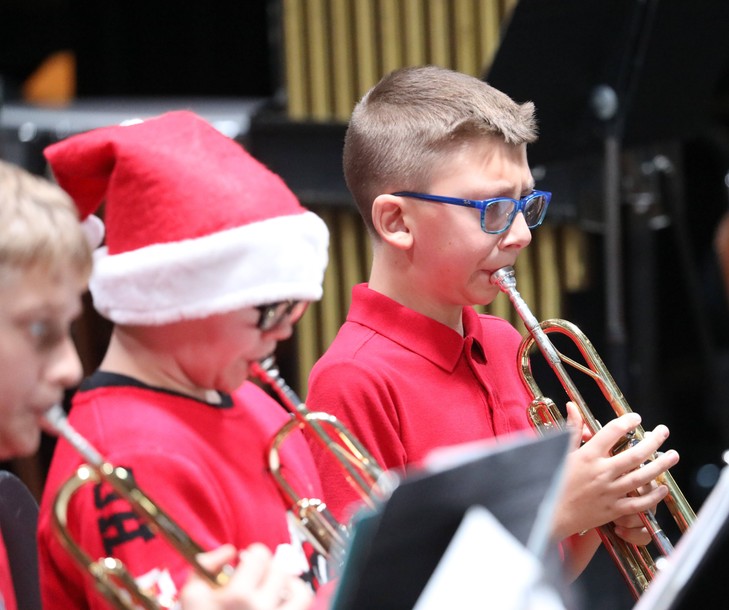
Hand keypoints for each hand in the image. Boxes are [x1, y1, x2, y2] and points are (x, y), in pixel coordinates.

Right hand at [180, 544, 313, 609]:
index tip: (247, 564)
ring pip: (301, 592)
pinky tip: (279, 608)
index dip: (252, 556)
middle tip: (259, 579)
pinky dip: (293, 606)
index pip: (260, 555)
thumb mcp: (190, 598)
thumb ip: (205, 565)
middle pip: (281, 570)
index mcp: (236, 596)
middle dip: (269, 570)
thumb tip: (228, 551)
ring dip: (290, 587)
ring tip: (276, 592)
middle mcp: (260, 609)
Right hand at [553, 405, 678, 538]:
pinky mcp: (613, 509)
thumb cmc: (552, 480)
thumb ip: (572, 429)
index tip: (635, 418)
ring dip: (660, 466)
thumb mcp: (561, 452)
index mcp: (588, 455)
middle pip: (635, 454)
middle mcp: (602, 472)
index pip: (612, 432)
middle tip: (663, 431)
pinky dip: (653, 496)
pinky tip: (663, 488)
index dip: (627, 422)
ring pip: (642, 477)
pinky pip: (639, 503)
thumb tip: (572, 406)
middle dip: (653, 441)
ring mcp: (609, 491)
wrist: (549, 513)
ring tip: (672, 456)